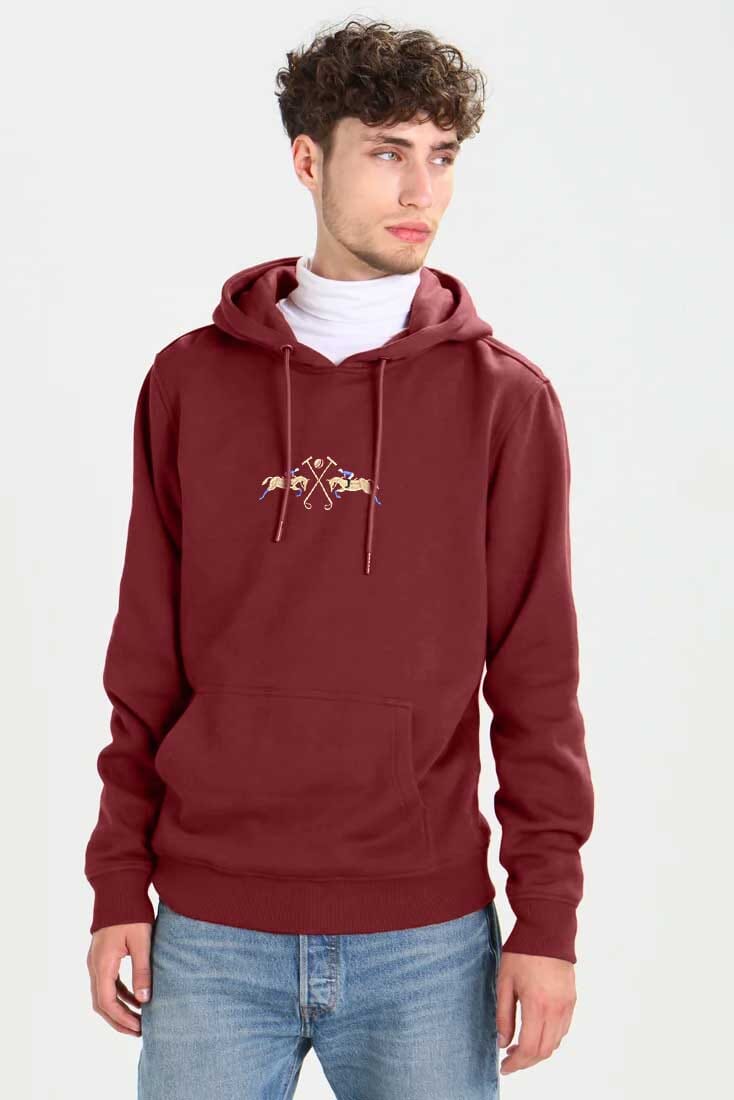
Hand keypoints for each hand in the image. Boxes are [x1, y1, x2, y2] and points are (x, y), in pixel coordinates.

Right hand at [87, 923, 152, 1034]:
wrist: (119, 889)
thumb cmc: (131, 913)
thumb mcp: (141, 942)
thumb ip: (142, 971)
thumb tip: (144, 1001)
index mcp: (102, 963)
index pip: (106, 1002)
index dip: (122, 1019)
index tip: (138, 1028)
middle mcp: (94, 965)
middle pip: (101, 1003)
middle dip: (119, 1020)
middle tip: (139, 1031)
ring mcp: (96, 961)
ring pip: (103, 994)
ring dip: (119, 1009)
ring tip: (139, 1020)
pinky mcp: (102, 956)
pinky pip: (108, 982)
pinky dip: (120, 994)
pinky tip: (136, 999)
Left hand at [496, 951, 575, 1074]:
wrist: (547, 930)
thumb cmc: (522, 952)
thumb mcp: (504, 982)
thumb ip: (503, 1015)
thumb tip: (502, 1041)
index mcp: (537, 1005)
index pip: (529, 1048)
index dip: (516, 1063)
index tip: (504, 1067)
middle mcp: (556, 1009)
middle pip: (544, 1051)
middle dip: (526, 1061)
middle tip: (510, 1060)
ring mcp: (567, 1005)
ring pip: (555, 1042)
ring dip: (538, 1051)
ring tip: (520, 1047)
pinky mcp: (572, 1000)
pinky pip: (563, 1029)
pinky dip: (550, 1038)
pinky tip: (536, 1032)